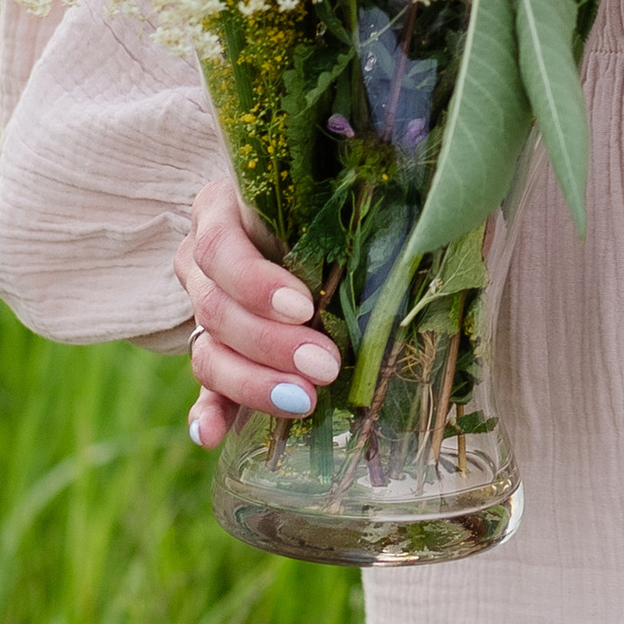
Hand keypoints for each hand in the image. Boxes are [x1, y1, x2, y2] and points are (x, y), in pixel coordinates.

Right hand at [175, 175, 341, 450]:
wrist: (299, 212)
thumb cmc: (325, 198)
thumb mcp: (331, 189)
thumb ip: (359, 202)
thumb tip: (422, 225)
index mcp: (220, 210)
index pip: (220, 249)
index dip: (256, 284)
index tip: (303, 307)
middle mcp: (201, 262)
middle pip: (215, 310)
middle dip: (270, 344)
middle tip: (325, 366)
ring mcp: (201, 308)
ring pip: (207, 353)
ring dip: (253, 383)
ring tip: (303, 401)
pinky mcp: (212, 351)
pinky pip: (204, 387)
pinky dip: (209, 412)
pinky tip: (213, 435)